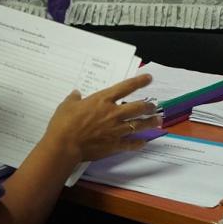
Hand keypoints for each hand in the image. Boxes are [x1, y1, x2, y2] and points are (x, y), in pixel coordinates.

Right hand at [43, 74, 159, 161]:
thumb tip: (76, 93)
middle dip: (148, 106)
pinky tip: (143, 143)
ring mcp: (115, 129)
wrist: (64, 145)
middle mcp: (113, 113)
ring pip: (138, 124)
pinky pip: (130, 143)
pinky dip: (138, 143)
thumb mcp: (67, 105)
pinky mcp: (113, 144)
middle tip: (154, 106)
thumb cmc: (64, 123)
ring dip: (149, 122)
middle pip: (137, 107)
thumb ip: (74, 98)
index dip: (139, 82)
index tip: (149, 78)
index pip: (125, 87)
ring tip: (158, 121)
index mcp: (102, 100)